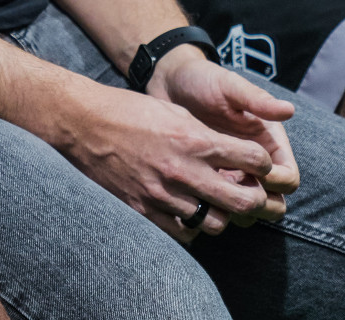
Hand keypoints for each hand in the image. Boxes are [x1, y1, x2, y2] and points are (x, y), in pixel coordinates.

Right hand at [51, 59, 284, 243]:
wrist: (82, 123)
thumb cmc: (128, 111)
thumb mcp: (173, 112)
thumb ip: (205, 134)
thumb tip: (231, 153)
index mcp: (194, 140)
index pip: (253, 160)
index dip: (262, 164)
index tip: (257, 165)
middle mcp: (183, 170)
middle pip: (243, 201)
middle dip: (253, 198)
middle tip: (247, 193)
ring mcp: (163, 194)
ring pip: (216, 223)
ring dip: (222, 214)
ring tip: (214, 203)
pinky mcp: (144, 210)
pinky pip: (185, 233)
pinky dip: (192, 226)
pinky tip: (187, 211)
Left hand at [146, 50, 299, 231]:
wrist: (168, 83)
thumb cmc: (203, 80)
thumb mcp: (229, 86)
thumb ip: (257, 100)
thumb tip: (289, 110)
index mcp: (268, 143)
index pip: (288, 178)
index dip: (277, 182)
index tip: (257, 175)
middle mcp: (254, 164)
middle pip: (273, 202)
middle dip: (260, 205)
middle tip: (235, 195)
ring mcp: (232, 174)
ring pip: (246, 210)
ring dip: (235, 210)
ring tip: (213, 193)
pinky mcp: (209, 180)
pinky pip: (219, 205)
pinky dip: (214, 207)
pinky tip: (196, 195)